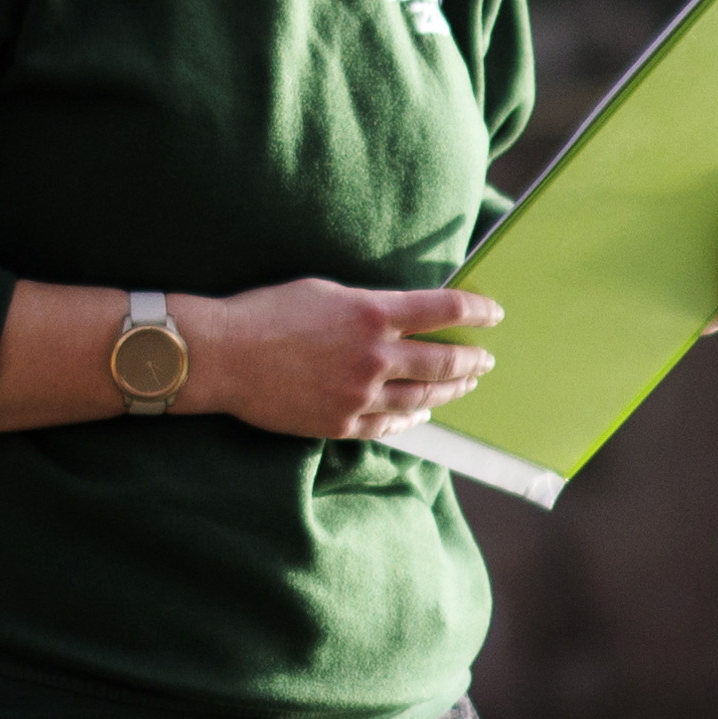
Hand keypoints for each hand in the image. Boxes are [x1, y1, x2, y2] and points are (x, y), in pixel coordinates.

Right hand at [188, 277, 502, 442]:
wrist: (223, 355)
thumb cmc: (266, 313)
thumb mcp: (327, 292)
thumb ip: (370, 305)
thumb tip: (401, 316)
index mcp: (373, 314)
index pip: (445, 309)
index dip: (477, 310)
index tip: (494, 314)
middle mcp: (375, 356)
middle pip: (444, 361)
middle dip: (472, 360)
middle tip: (485, 360)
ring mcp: (360, 395)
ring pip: (422, 399)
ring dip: (450, 392)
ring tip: (464, 386)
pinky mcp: (341, 423)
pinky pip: (389, 426)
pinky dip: (411, 421)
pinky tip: (421, 416)